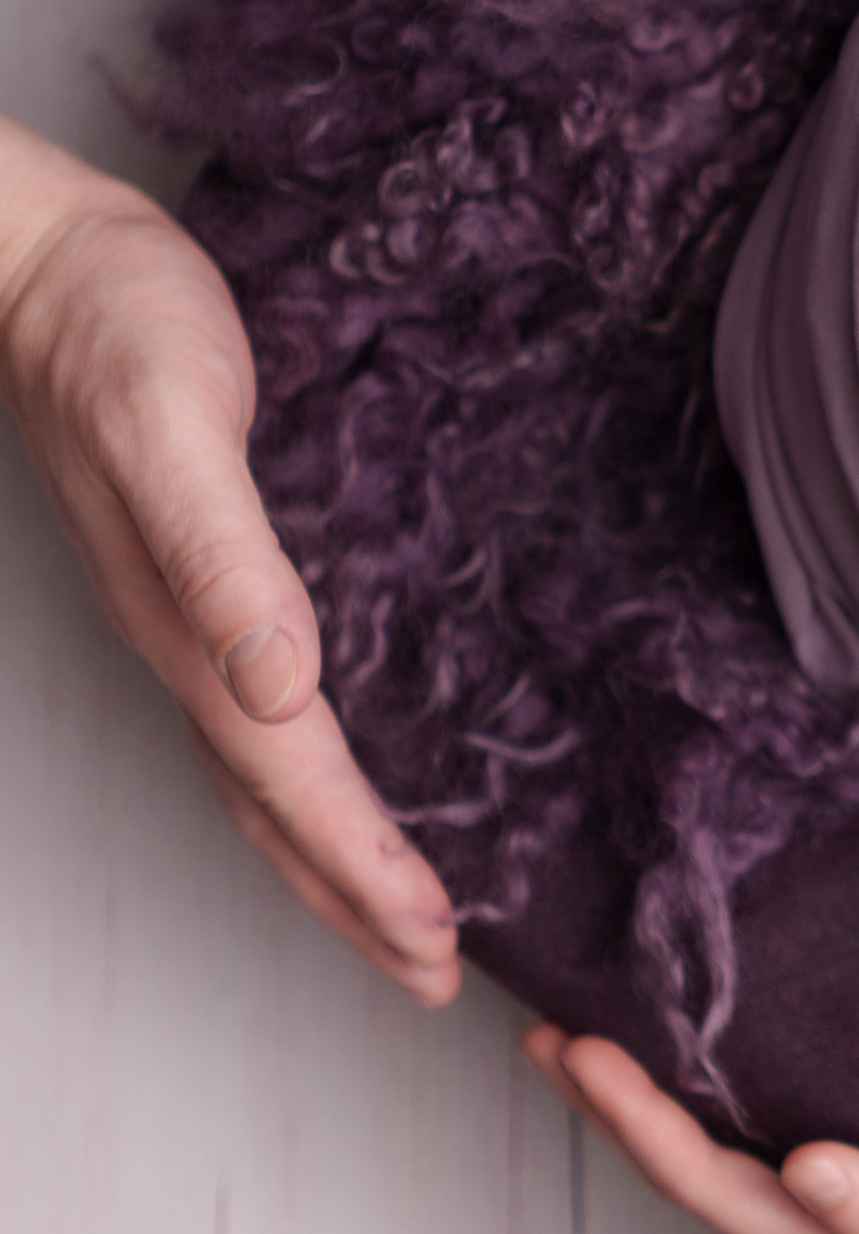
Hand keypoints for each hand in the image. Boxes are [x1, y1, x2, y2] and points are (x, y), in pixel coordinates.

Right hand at [0, 117, 459, 999]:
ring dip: (328, 852)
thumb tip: (282, 683)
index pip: (293, 777)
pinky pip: (256, 706)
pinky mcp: (199, 567)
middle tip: (433, 977)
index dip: (362, 863)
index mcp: (192, 626)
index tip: (436, 940)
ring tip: (397, 914)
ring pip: (260, 771)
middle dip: (352, 900)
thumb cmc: (115, 321)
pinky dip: (305, 768)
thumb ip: (223, 552)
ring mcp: (183, 611)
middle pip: (273, 807)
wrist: (46, 256)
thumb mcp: (172, 420)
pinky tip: (337, 762)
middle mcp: (187, 639)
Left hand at [524, 1030, 858, 1233]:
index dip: (630, 1108)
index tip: (574, 1045)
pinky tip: (726, 1100)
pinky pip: (759, 1176)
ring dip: (649, 1112)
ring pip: (710, 1172)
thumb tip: (806, 1161)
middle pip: (677, 1169)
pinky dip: (717, 1129)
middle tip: (544, 1029)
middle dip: (607, 1101)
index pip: (694, 1173)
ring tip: (602, 1048)